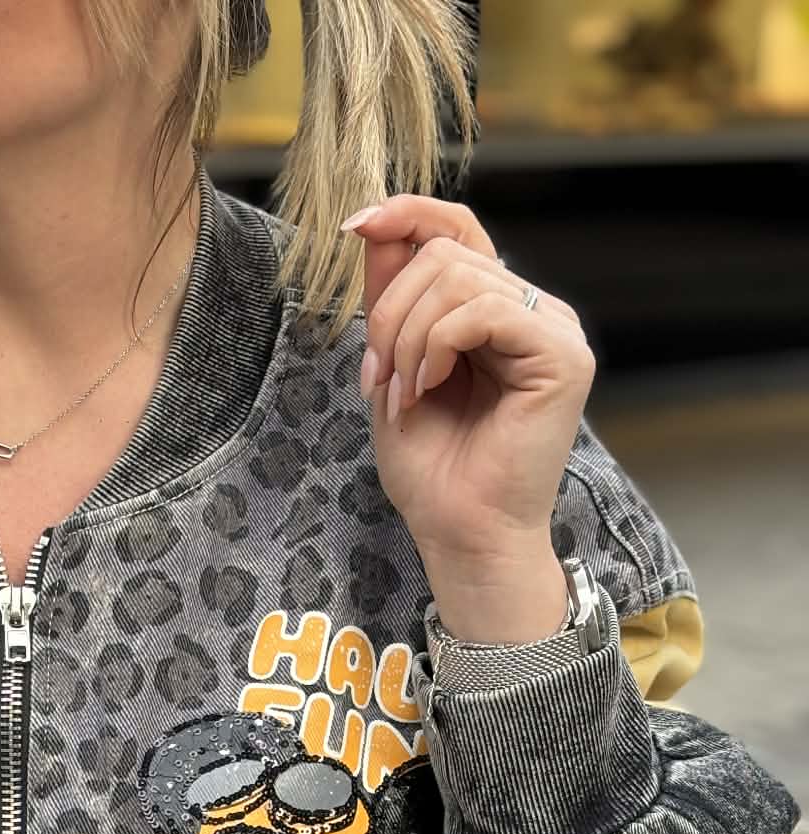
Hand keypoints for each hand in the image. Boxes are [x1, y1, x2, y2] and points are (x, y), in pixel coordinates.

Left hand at [344, 194, 596, 638]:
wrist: (462, 535)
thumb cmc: (432, 471)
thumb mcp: (391, 369)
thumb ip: (388, 300)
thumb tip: (373, 225)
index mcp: (496, 312)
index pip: (457, 231)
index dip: (408, 214)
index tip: (354, 224)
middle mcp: (531, 312)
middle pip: (446, 254)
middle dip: (391, 310)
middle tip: (378, 376)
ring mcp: (554, 330)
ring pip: (459, 277)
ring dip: (407, 335)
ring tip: (403, 392)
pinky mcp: (563, 356)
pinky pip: (484, 309)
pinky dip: (438, 345)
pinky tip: (427, 388)